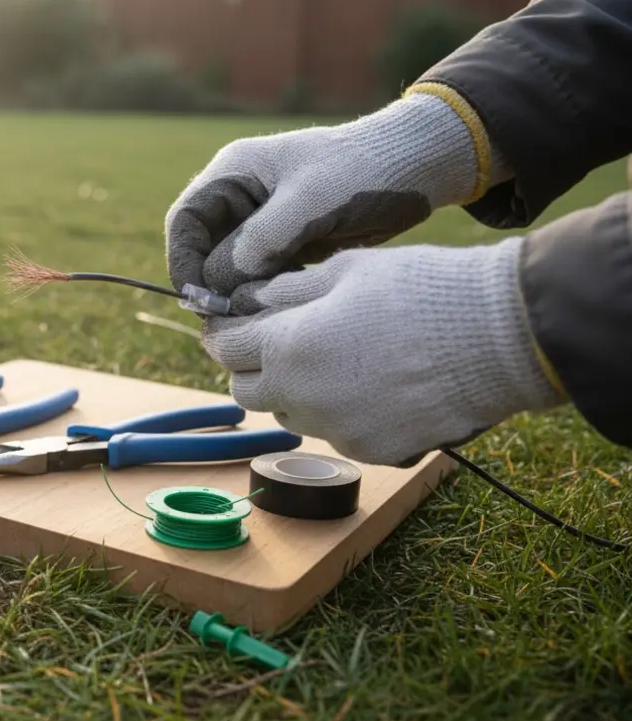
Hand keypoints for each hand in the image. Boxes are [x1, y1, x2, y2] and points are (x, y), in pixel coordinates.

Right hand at [166, 93, 484, 295]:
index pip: (185, 221)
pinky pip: (259, 275)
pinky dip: (262, 293)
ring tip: (255, 314)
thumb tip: (218, 282)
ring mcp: (264, 221)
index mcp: (235, 172)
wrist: (417, 166)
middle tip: (227, 318)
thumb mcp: (310, 201)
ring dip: (236, 292)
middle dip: (209, 283)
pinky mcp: (288, 243)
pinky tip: (282, 305)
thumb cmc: (364, 170)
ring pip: (230, 267)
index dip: (183, 260)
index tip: (197, 298)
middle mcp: (241, 196)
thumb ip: (260, 240)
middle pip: (202, 248)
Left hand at [201, 238, 564, 466]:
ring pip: (289, 415)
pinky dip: (338, 411)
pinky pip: (334, 432)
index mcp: (286, 347)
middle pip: (246, 391)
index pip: (225, 348)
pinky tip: (371, 384)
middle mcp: (301, 397)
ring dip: (294, 391)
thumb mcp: (346, 270)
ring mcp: (334, 430)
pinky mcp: (369, 450)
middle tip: (276, 342)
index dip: (223, 333)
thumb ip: (288, 290)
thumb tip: (251, 300)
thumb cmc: (420, 291)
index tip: (229, 325)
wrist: (496, 338)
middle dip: (251, 366)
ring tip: (332, 359)